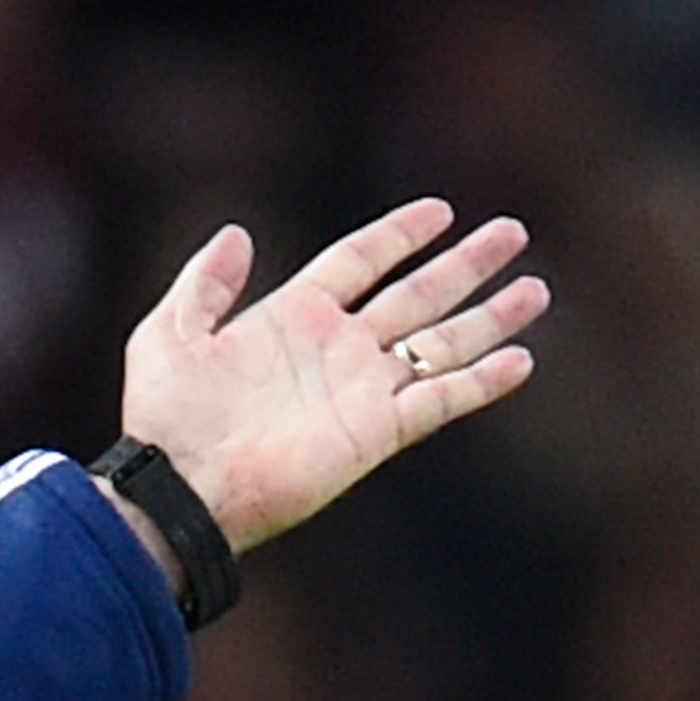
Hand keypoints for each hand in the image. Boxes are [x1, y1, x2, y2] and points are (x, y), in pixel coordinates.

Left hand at [113, 199, 542, 553]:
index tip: (439, 211)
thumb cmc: (164, 420)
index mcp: (291, 318)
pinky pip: (439, 400)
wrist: (181, 489)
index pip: (358, 261)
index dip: (398, 235)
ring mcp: (360, 391)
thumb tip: (236, 233)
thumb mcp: (165, 335)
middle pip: (416, 295)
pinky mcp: (375, 433)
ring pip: (440, 343)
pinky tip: (521, 359)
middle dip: (465, 265)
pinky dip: (480, 381)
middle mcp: (336, 350)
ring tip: (535, 289)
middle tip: (512, 232)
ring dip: (489, 316)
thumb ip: (202, 284)